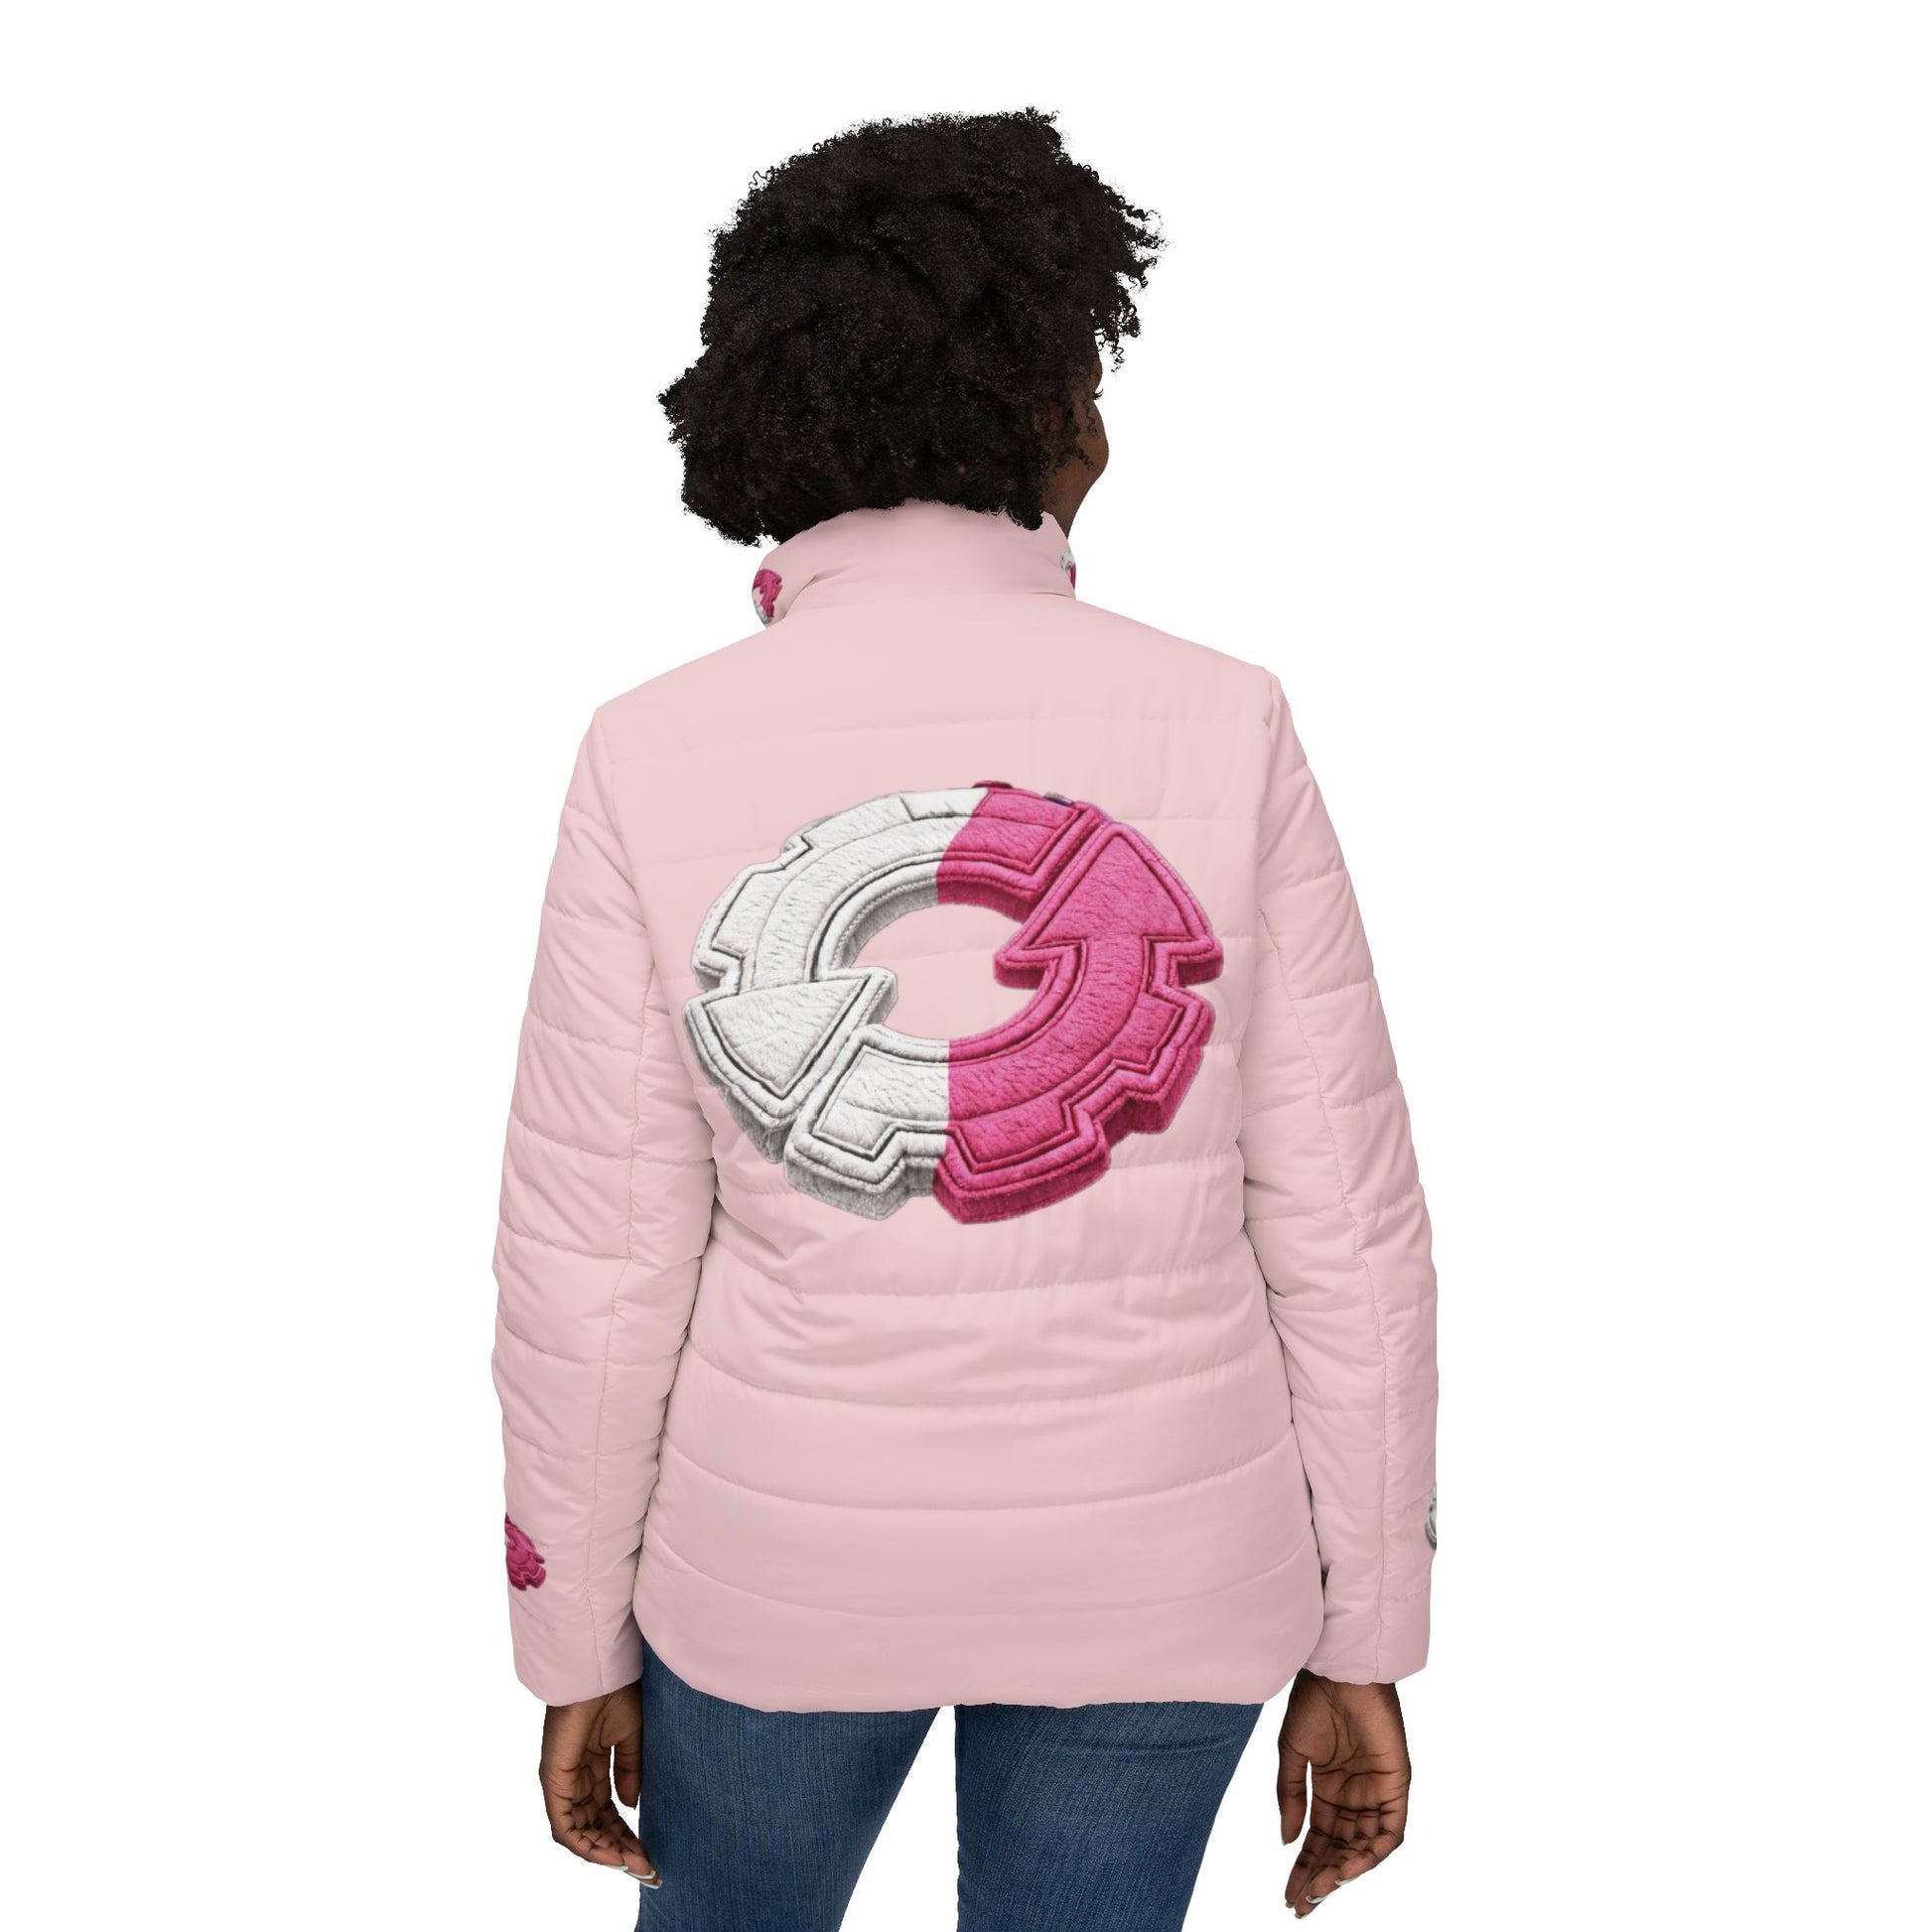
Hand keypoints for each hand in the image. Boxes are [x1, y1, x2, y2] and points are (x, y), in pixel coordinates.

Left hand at [539, 1684, 660, 1886]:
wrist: (601, 1672)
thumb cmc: (617, 1693)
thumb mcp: (631, 1739)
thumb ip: (629, 1772)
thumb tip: (629, 1807)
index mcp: (591, 1764)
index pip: (605, 1810)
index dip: (626, 1832)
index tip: (649, 1851)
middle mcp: (573, 1777)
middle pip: (593, 1825)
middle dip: (619, 1848)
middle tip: (646, 1866)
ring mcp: (561, 1781)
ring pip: (579, 1832)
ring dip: (606, 1852)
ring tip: (634, 1864)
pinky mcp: (553, 1781)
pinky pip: (564, 1826)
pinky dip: (587, 1845)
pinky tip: (612, 1855)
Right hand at [1276, 1670, 1408, 1915]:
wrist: (1337, 1671)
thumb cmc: (1313, 1702)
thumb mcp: (1292, 1754)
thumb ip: (1290, 1798)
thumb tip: (1288, 1843)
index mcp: (1329, 1787)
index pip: (1319, 1838)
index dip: (1304, 1867)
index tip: (1289, 1894)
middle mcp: (1355, 1795)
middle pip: (1340, 1849)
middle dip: (1321, 1879)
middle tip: (1303, 1903)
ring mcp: (1376, 1792)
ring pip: (1365, 1847)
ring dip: (1343, 1872)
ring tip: (1321, 1890)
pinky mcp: (1397, 1786)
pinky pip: (1390, 1833)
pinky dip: (1371, 1855)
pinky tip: (1347, 1869)